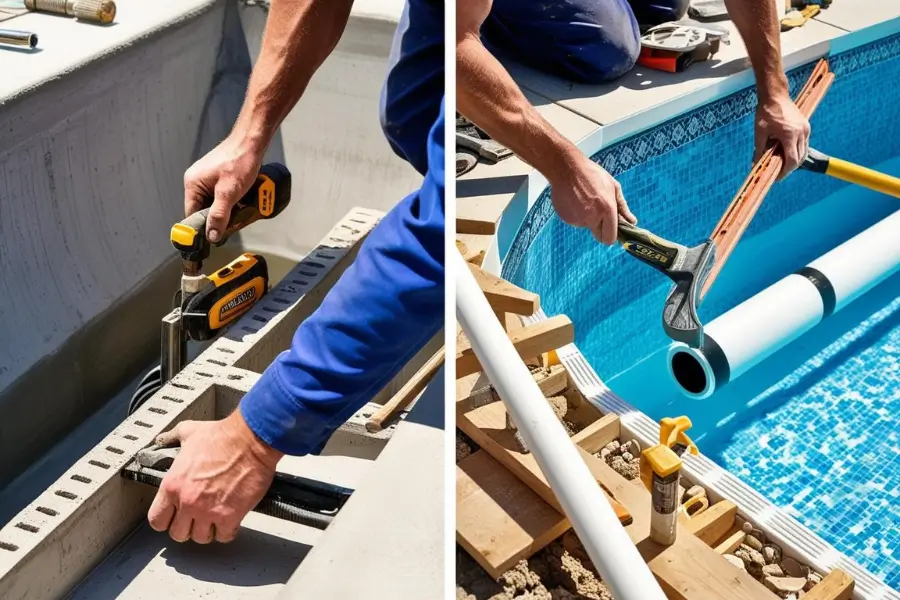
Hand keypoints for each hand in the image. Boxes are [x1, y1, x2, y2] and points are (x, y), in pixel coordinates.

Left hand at [147, 411, 281, 543]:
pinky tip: (230, 520)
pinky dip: (227, 530)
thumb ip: (172, 438)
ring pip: (201, 538)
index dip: (165, 519)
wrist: (250, 440)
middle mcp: (187, 502)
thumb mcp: (189, 432)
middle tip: (196, 517)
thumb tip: (163, 439)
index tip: (173, 516)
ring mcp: (208, 511)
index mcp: (173, 485)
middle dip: (187, 527)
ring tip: (214, 518)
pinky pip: (224, 536)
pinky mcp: (230, 516)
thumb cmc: (224, 436)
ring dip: (208, 529)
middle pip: (178, 534)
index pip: (157, 519)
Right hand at [183, 135, 265, 241]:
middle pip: (203, 210)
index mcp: (192, 184)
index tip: (214, 237)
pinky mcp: (218, 177)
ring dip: (226, 210)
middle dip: (218, 218)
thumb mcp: (228, 193)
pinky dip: (230, 201)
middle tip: (232, 223)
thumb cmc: (239, 162)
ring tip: (239, 209)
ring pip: (214, 204)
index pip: (192, 214)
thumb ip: (219, 215)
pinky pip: (221, 196)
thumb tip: (211, 236)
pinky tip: (241, 201)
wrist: (251, 142)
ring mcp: (207, 179)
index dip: (203, 227)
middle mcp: (196, 182)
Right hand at [550, 156, 636, 244]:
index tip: (611, 229)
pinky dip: (576, 214)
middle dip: (601, 229)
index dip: (612, 236)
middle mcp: (592, 218)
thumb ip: (623, 207)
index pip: (610, 238)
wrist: (566, 168)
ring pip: (586, 226)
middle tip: (598, 213)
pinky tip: (575, 200)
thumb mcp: (613, 187)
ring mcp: (577, 219)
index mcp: (607, 210)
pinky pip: (575, 221)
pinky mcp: (566, 218)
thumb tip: (632, 222)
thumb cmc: (592, 174)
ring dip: (587, 218)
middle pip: (599, 237)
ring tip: (584, 199)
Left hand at [754, 94, 810, 179]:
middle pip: (799, 158)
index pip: (792, 160)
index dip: (785, 171)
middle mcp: (802, 133)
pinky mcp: (806, 127)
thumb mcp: (760, 133)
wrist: (775, 95)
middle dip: (789, 168)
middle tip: (777, 172)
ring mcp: (806, 129)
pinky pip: (804, 144)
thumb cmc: (766, 112)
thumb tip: (755, 165)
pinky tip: (785, 153)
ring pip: (803, 152)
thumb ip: (759, 150)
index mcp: (790, 134)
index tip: (776, 177)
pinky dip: (796, 151)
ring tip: (780, 163)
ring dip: (794, 160)